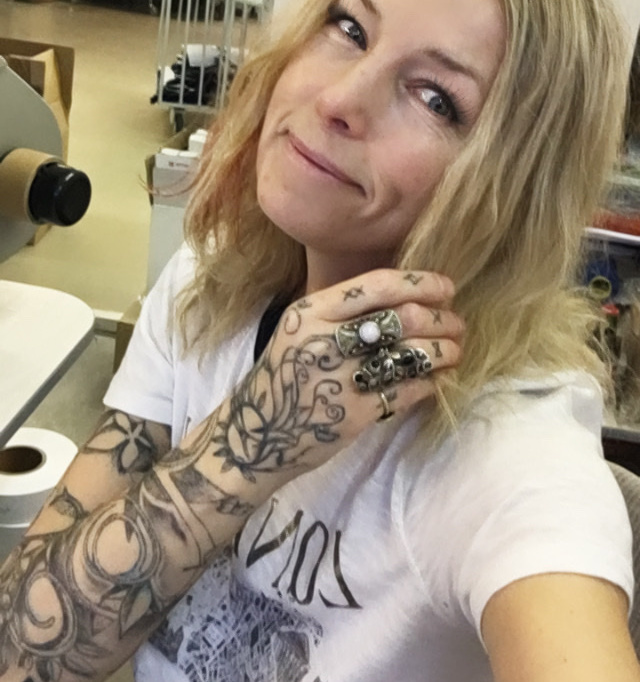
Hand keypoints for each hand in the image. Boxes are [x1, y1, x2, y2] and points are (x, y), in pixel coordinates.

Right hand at [213, 269, 463, 483]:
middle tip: (457, 323)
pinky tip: (439, 378)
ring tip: (455, 350)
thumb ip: (343, 312)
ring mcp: (339, 378)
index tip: (446, 288)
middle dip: (442, 318)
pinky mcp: (353, 414)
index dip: (421, 283)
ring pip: (412, 355)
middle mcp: (324, 340)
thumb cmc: (285, 376)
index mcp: (310, 312)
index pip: (377, 285)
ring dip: (445, 350)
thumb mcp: (300, 331)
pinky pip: (408, 390)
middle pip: (402, 318)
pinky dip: (431, 382)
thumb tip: (409, 297)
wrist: (255, 434)